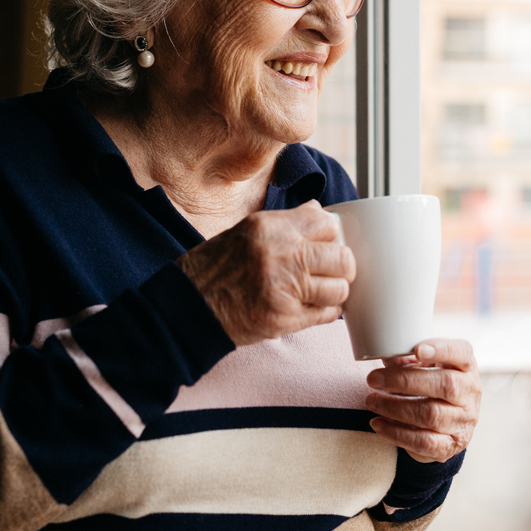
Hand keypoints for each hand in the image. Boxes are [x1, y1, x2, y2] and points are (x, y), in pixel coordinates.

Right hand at [177, 200, 354, 345]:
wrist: (188, 307)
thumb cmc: (215, 268)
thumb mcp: (245, 231)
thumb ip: (286, 223)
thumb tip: (320, 212)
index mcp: (269, 226)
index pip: (326, 223)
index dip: (331, 236)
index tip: (325, 245)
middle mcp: (281, 254)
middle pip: (342, 257)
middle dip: (340, 266)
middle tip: (329, 272)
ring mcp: (285, 288)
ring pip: (339, 289)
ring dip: (333, 292)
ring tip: (317, 292)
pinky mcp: (285, 319)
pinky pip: (327, 315)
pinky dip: (324, 312)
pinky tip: (310, 308)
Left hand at [365, 339, 480, 462]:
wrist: (448, 424)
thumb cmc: (432, 383)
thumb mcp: (425, 366)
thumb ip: (407, 358)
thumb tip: (384, 352)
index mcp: (466, 366)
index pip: (461, 353)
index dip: (442, 350)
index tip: (417, 350)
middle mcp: (470, 393)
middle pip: (444, 385)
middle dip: (404, 381)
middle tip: (373, 379)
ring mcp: (463, 421)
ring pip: (430, 415)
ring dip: (395, 408)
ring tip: (371, 401)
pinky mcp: (451, 445)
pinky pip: (424, 441)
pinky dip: (396, 433)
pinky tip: (378, 424)